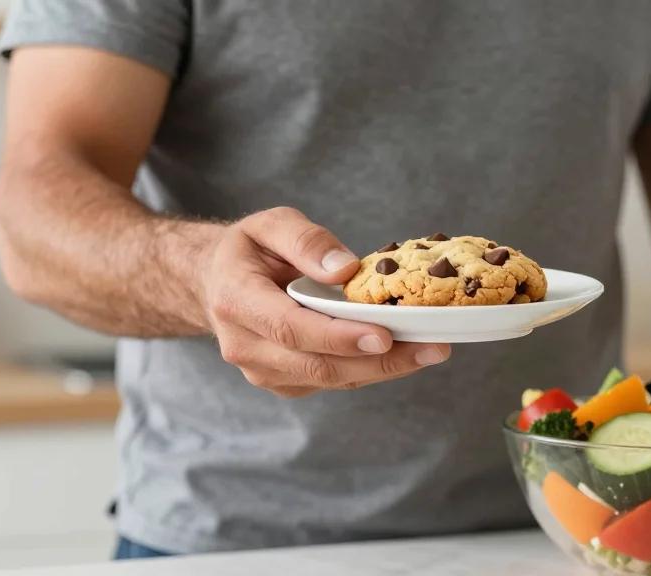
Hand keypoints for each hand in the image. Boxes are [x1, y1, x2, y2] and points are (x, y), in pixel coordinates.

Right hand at [197, 207, 450, 396]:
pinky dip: (372, 370)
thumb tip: (345, 270)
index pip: (290, 328)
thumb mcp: (270, 224)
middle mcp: (246, 346)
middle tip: (432, 347)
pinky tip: (407, 354)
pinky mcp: (286, 383)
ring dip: (385, 369)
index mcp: (236, 301)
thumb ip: (306, 240)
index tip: (384, 335)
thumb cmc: (250, 251)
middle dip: (379, 361)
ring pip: (331, 380)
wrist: (217, 284)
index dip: (338, 336)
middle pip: (317, 365)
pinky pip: (334, 382)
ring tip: (432, 350)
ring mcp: (264, 371)